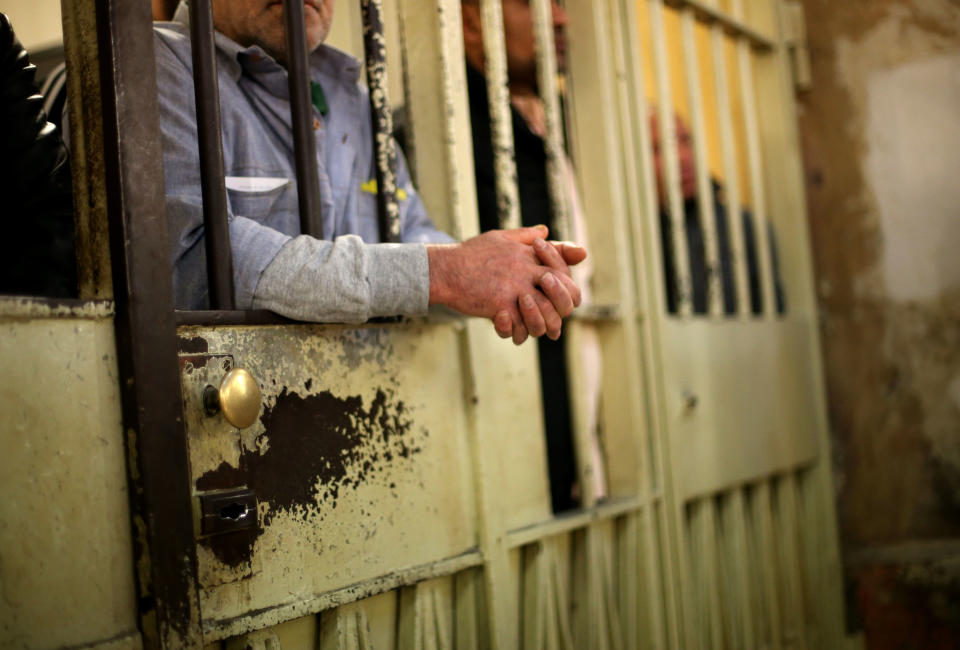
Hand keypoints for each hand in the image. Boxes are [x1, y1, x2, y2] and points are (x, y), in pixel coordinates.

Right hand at [427, 225, 586, 343]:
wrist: (444, 269)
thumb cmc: (470, 254)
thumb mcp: (500, 237)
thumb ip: (525, 235)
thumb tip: (545, 230)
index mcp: (529, 255)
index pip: (563, 271)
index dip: (567, 288)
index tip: (558, 299)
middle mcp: (527, 271)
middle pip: (563, 293)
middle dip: (561, 310)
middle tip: (551, 321)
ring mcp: (515, 289)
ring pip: (546, 314)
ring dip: (541, 325)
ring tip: (531, 328)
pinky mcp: (501, 305)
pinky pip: (521, 326)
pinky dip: (518, 333)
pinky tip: (511, 330)